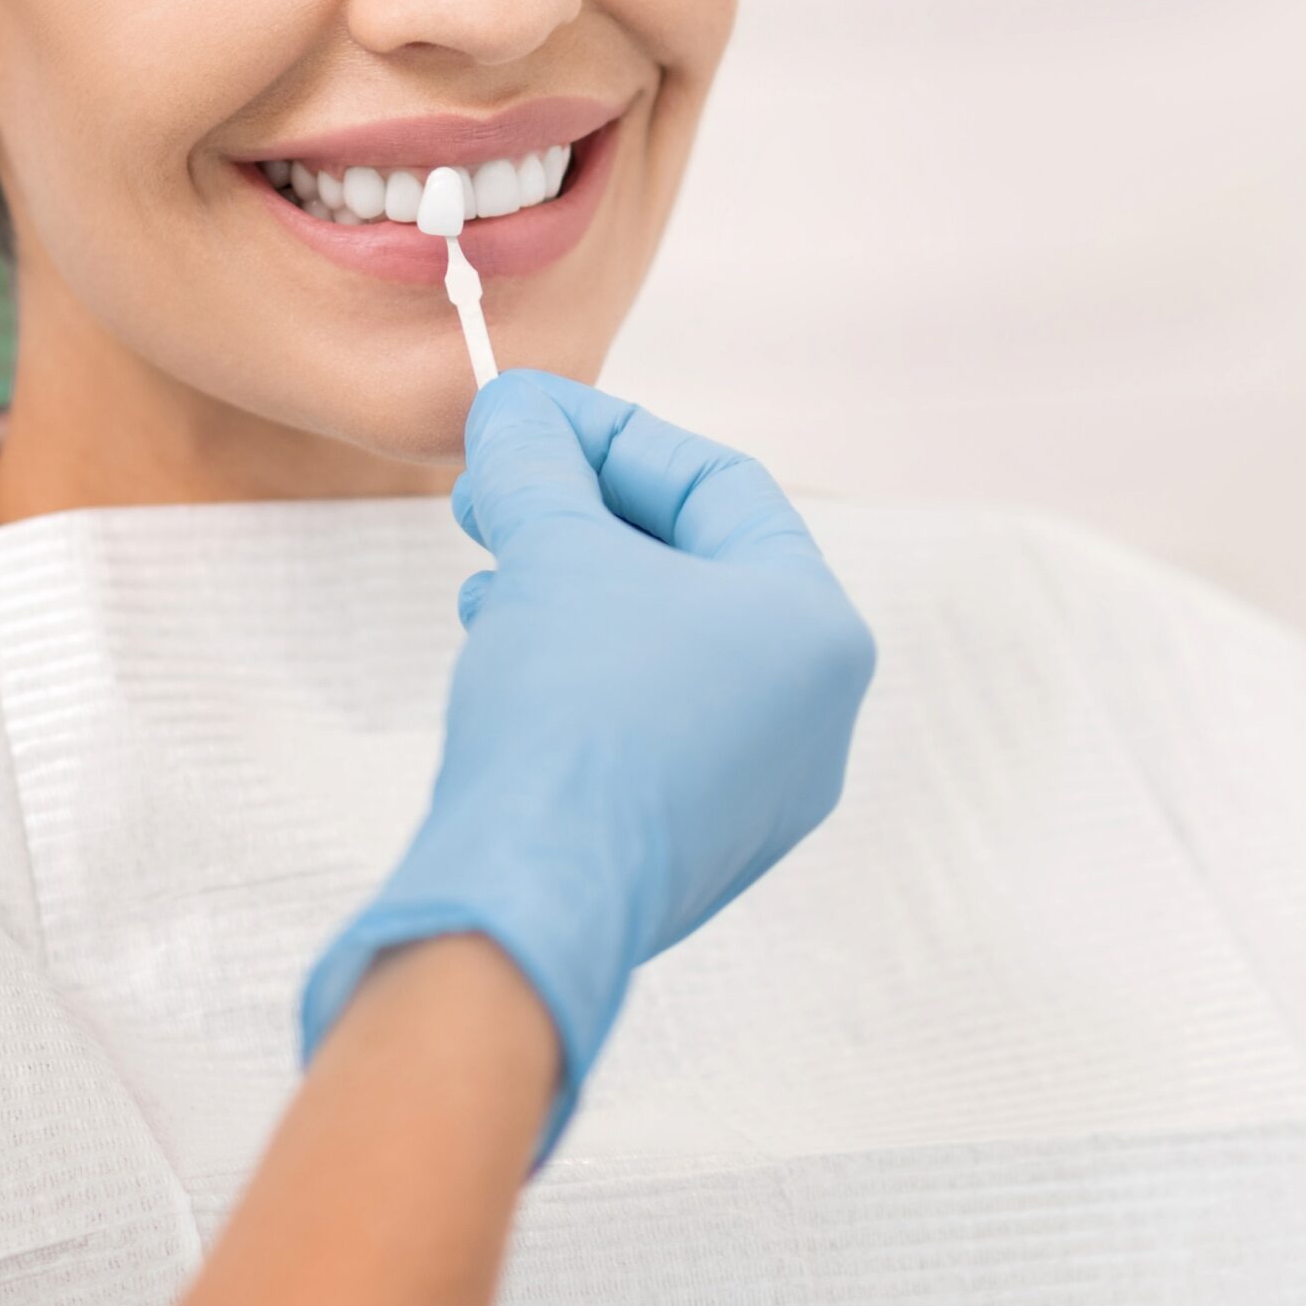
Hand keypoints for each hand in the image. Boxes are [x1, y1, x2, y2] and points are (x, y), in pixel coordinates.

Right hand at [300, 369, 875, 1159]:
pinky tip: (506, 648)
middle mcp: (810, 712)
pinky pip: (644, 718)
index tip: (523, 418)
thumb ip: (538, 463)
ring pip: (662, 642)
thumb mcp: (552, 551)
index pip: (718, 484)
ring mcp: (758, 786)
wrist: (529, 896)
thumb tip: (514, 409)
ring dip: (571, 585)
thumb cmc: (571, 717)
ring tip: (490, 567)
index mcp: (815, 630)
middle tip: (497, 488)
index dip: (609, 436)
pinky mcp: (694, 838)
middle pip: (692, 562)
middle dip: (582, 512)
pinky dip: (578, 665)